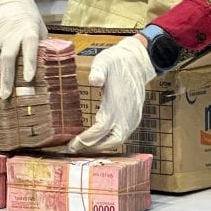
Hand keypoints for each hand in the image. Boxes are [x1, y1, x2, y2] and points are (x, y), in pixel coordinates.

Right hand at [0, 0, 46, 97]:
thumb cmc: (25, 12)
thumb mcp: (38, 24)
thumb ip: (40, 45)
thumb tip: (47, 69)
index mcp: (28, 28)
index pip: (29, 45)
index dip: (30, 62)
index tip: (29, 79)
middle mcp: (10, 29)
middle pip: (7, 56)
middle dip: (5, 78)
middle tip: (4, 96)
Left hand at [66, 35, 155, 152]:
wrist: (137, 61)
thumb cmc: (116, 62)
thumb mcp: (104, 61)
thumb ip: (99, 71)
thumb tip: (94, 80)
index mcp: (117, 103)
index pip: (101, 128)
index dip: (87, 138)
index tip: (73, 143)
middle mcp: (127, 114)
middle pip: (111, 140)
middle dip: (93, 147)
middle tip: (75, 148)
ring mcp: (133, 117)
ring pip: (119, 140)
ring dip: (102, 145)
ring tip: (84, 145)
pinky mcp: (135, 117)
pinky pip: (123, 134)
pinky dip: (110, 140)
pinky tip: (98, 139)